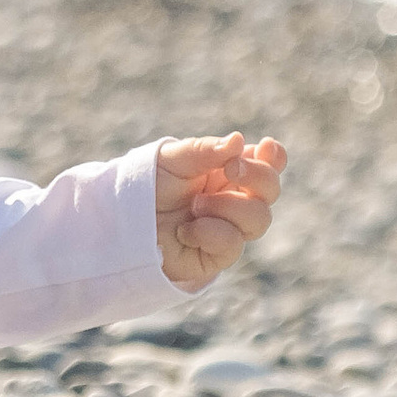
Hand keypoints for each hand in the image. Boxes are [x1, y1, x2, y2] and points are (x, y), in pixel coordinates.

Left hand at [152, 132, 286, 289]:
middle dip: (257, 177)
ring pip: (259, 219)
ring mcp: (229, 228)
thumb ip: (205, 151)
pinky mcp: (218, 255)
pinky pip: (233, 244)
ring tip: (195, 205)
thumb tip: (238, 140)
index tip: (265, 148)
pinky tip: (186, 230)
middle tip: (231, 169)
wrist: (122, 219)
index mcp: (227, 171)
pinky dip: (209, 232)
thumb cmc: (148, 184)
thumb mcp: (173, 159)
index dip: (274, 158)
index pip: (266, 164)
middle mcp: (234, 198)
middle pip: (271, 191)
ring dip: (227, 206)